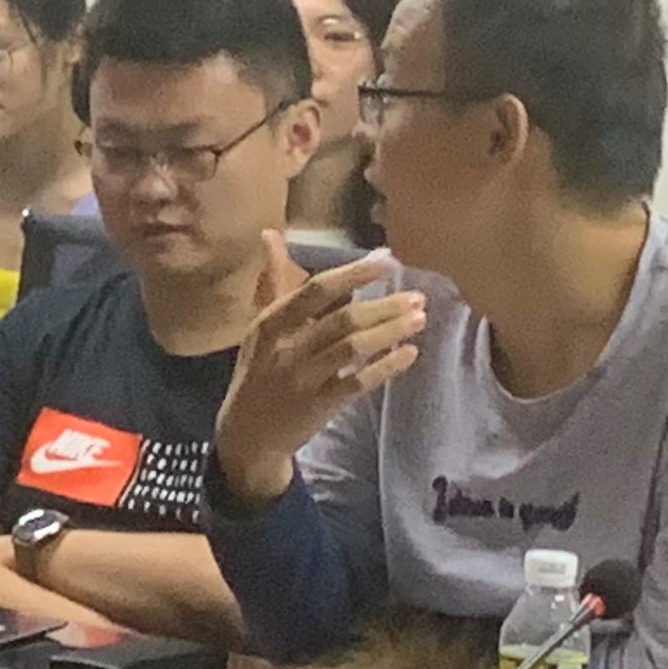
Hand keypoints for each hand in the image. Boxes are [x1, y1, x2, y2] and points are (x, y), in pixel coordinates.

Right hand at [212, 236, 422, 508]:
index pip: (316, 290)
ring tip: (420, 320)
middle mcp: (285, 348)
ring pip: (353, 348)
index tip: (388, 260)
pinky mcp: (318, 406)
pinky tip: (409, 354)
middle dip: (384, 306)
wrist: (247, 435)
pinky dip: (385, 367)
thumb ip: (274, 280)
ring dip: (390, 332)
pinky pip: (358, 383)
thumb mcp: (261, 326)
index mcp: (271, 322)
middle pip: (342, 319)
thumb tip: (269, 233)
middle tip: (418, 297)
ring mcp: (302, 378)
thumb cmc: (259, 371)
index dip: (355, 274)